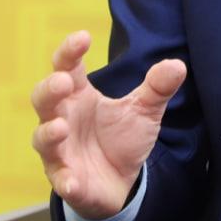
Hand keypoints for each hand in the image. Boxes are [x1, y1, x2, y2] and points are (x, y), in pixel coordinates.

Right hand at [30, 30, 186, 220]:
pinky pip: (60, 180)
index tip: (83, 38)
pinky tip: (72, 182)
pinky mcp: (66, 179)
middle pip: (44, 99)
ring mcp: (60, 150)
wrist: (122, 182)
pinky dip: (64, 181)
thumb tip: (178, 65)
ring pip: (43, 138)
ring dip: (49, 132)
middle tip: (63, 82)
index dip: (69, 51)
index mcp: (79, 95)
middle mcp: (63, 118)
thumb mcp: (144, 110)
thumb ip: (157, 87)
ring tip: (61, 127)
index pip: (66, 66)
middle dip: (50, 89)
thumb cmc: (123, 139)